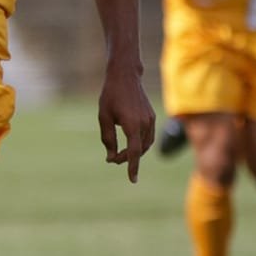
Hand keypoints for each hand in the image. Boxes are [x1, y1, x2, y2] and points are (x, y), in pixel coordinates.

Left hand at [97, 61, 155, 183]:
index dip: (132, 167)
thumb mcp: (104, 117)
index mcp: (132, 124)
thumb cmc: (111, 95)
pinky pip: (148, 136)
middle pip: (139, 150)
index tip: (133, 180)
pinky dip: (141, 144)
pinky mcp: (151, 116)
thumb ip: (108, 139)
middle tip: (113, 159)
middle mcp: (144, 123)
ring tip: (120, 153)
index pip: (134, 152)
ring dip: (135, 152)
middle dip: (127, 158)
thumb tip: (112, 157)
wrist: (125, 75)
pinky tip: (131, 144)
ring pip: (146, 145)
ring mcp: (150, 120)